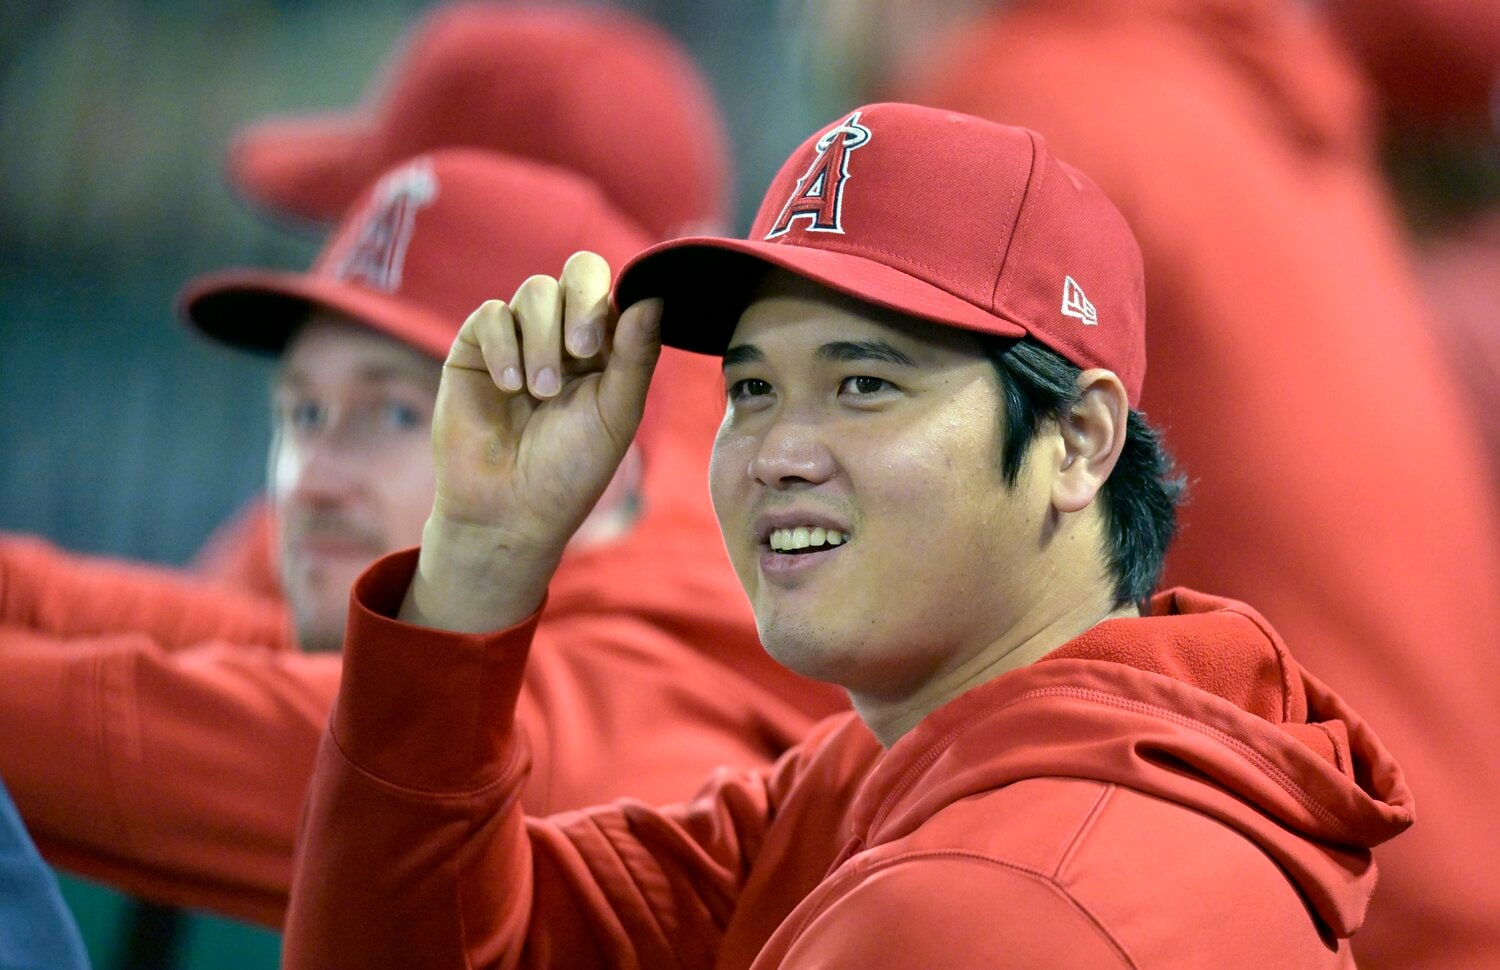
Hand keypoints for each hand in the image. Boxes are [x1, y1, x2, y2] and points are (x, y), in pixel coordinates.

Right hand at [400, 252, 662, 632]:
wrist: (509, 508)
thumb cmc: (570, 468)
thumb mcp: (616, 413)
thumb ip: (636, 355)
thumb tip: (655, 295)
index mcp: (605, 347)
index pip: (614, 290)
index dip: (610, 302)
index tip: (601, 346)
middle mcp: (563, 334)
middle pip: (577, 272)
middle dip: (581, 305)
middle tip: (580, 352)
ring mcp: (518, 338)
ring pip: (535, 291)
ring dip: (542, 340)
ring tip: (539, 392)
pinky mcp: (475, 348)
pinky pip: (491, 315)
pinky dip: (504, 346)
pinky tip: (509, 386)